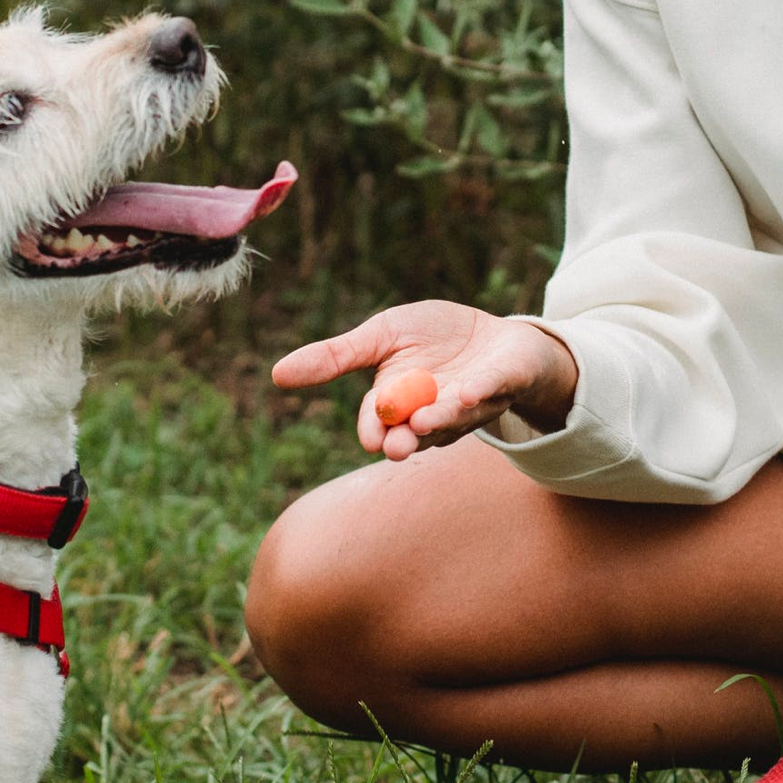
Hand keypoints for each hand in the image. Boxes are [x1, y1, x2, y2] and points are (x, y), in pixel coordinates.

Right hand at [272, 300, 578, 460]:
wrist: (499, 335)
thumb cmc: (434, 338)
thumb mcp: (381, 336)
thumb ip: (336, 357)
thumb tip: (276, 375)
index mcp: (401, 403)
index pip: (381, 423)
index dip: (375, 430)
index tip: (371, 439)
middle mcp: (435, 412)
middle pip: (417, 433)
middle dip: (407, 440)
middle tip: (397, 447)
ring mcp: (473, 402)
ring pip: (455, 417)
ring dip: (441, 419)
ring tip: (425, 420)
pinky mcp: (506, 381)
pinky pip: (494, 388)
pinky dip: (481, 391)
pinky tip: (469, 393)